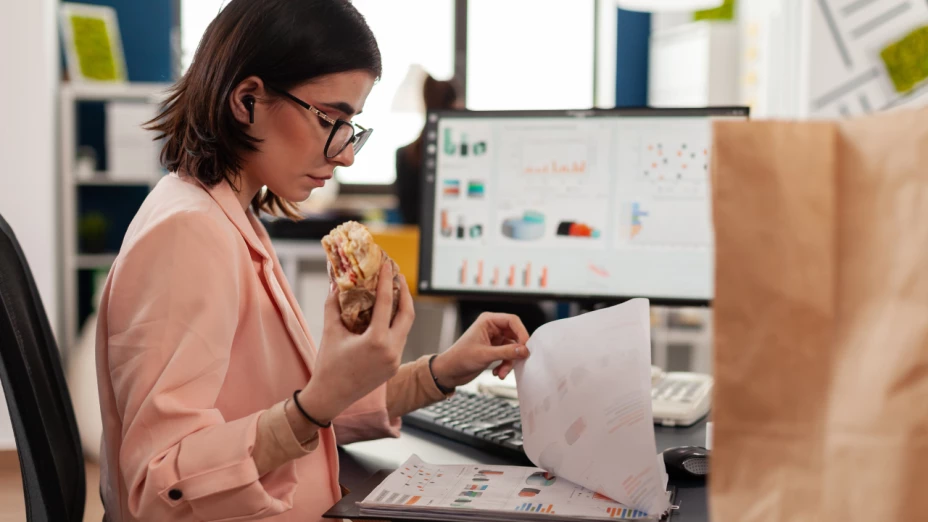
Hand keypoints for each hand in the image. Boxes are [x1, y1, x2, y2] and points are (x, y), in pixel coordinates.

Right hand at [300, 263, 414, 421]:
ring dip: (401, 309)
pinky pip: (399, 340)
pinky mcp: (393, 367)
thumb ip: (333, 305)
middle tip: (397, 277)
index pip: (387, 304)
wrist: (329, 398)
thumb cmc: (327, 365)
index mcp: (377, 341)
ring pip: (405, 328)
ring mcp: (395, 361)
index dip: (387, 281)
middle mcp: (391, 351)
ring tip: (392, 293)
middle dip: (404, 293)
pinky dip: (395, 325)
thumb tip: (336, 283)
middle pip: (408, 315)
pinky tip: (386, 316)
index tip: (388, 264)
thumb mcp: (330, 332)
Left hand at [430, 312, 530, 388]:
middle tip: (519, 360)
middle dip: (515, 351)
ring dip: (509, 362)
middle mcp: (492, 328)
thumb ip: (506, 352)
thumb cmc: (459, 358)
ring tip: (502, 372)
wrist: (449, 372)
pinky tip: (498, 373)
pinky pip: (507, 356)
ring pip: (512, 348)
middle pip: (515, 335)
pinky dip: (505, 365)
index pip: (512, 321)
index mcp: (488, 321)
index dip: (521, 333)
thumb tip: (524, 350)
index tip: (526, 347)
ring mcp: (494, 339)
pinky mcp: (494, 350)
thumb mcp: (485, 355)